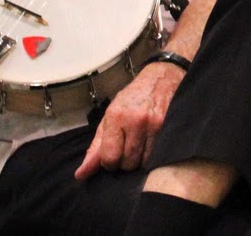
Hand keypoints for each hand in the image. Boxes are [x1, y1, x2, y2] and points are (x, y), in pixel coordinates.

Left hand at [74, 61, 182, 180]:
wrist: (163, 76)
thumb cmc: (133, 97)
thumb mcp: (110, 117)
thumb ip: (96, 147)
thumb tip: (81, 175)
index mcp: (116, 116)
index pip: (109, 158)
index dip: (110, 163)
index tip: (113, 156)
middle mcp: (135, 120)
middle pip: (128, 163)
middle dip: (126, 161)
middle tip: (128, 148)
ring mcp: (154, 123)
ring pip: (144, 162)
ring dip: (140, 159)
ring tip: (141, 144)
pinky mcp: (169, 126)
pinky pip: (158, 155)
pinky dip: (154, 154)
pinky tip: (152, 143)